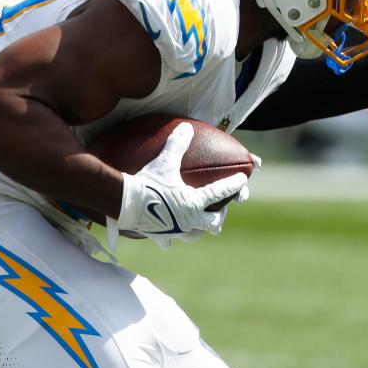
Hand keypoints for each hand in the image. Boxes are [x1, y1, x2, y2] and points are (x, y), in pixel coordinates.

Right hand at [106, 122, 247, 249]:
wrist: (124, 204)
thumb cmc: (147, 183)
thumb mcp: (164, 162)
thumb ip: (177, 144)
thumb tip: (186, 127)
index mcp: (194, 202)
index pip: (220, 193)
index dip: (233, 185)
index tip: (242, 181)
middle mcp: (189, 219)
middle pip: (213, 222)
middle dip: (219, 216)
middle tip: (221, 210)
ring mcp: (175, 230)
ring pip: (195, 235)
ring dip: (200, 229)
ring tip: (200, 223)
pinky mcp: (160, 236)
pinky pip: (168, 241)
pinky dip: (170, 238)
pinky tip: (168, 238)